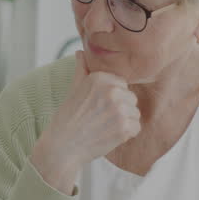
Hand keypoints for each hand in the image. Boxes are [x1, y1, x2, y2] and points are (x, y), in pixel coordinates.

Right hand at [30, 50, 140, 192]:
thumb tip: (81, 52)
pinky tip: (109, 135)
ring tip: (104, 127)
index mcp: (100, 78)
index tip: (97, 106)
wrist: (62, 147)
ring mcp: (120, 109)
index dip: (111, 97)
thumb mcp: (73, 89)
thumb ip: (81, 70)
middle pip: (130, 98)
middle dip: (119, 109)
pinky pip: (136, 127)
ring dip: (124, 122)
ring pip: (135, 113)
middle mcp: (112, 91)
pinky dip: (126, 134)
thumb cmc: (67, 118)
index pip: (121, 84)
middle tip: (99, 119)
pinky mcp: (125, 128)